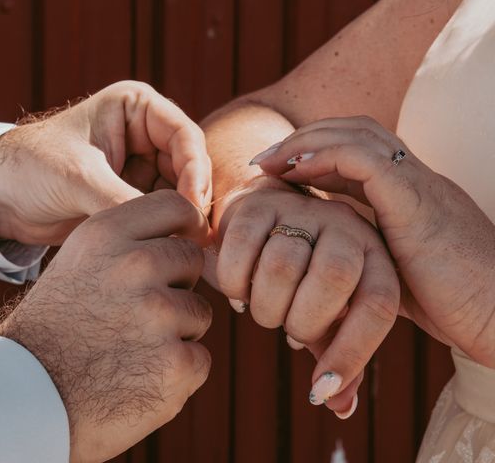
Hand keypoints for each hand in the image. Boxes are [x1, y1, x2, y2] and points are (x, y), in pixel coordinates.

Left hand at [0, 81, 211, 244]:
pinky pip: (162, 213)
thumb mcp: (79, 179)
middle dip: (193, 200)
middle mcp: (144, 135)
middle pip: (189, 167)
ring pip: (180, 194)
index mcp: (136, 109)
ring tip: (188, 248)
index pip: (185, 136)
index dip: (196, 171)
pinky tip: (171, 250)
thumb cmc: (31, 168)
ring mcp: (141, 167)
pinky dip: (168, 230)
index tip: (192, 207)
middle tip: (197, 236)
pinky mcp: (132, 197)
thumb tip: (172, 235)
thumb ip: (125, 201)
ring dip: (183, 219)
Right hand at [0, 190, 211, 462]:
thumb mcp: (78, 264)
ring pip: (199, 313)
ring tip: (131, 351)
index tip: (179, 248)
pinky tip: (139, 380)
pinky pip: (199, 359)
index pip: (177, 206)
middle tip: (140, 316)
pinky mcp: (175, 363)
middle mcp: (135, 266)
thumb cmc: (52, 332)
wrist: (24, 402)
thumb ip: (128, 245)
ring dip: (177, 334)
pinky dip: (178, 374)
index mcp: (106, 235)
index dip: (184, 229)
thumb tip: (186, 238)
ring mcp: (158, 314)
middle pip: (192, 261)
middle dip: (177, 286)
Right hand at [212, 177, 398, 417]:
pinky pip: (240, 248)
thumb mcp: (329, 314)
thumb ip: (336, 356)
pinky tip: (238, 294)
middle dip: (300, 321)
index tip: (322, 388)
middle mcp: (346, 226)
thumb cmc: (304, 278)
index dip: (352, 352)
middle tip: (285, 329)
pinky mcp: (260, 204)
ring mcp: (302, 210)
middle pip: (332, 278)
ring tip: (261, 311)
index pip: (378, 305)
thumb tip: (340, 408)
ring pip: (281, 266)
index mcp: (374, 257)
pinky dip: (234, 284)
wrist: (270, 218)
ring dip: (265, 307)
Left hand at [252, 115, 494, 367]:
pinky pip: (364, 159)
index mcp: (407, 193)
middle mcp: (412, 178)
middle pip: (353, 132)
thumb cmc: (450, 302)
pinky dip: (324, 156)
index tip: (275, 171)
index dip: (313, 154)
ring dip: (306, 142)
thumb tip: (321, 268)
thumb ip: (364, 256)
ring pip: (357, 134)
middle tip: (263, 160)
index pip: (355, 153)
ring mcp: (416, 183)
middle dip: (303, 139)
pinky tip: (294, 171)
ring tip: (269, 162)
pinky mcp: (415, 199)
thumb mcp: (394, 270)